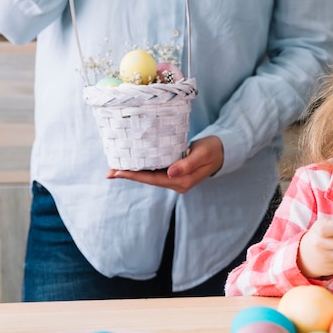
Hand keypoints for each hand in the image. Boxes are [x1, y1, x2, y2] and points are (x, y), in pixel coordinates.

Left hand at [106, 136, 223, 193]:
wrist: (222, 151)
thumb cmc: (213, 150)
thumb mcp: (202, 154)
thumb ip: (187, 164)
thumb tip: (170, 173)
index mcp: (183, 181)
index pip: (153, 179)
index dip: (135, 175)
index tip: (118, 172)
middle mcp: (177, 183)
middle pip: (148, 180)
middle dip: (130, 175)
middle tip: (110, 172)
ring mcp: (176, 179)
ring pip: (150, 177)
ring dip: (134, 173)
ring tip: (116, 169)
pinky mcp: (175, 172)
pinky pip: (156, 172)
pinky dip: (143, 169)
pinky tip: (133, 164)